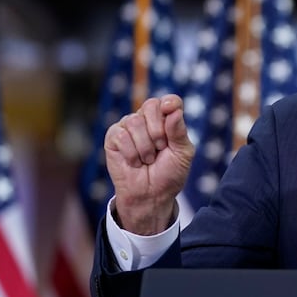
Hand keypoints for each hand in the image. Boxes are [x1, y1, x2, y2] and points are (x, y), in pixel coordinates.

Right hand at [104, 94, 194, 234]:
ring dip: (145, 147)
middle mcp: (147, 120)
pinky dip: (132, 153)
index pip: (170, 101)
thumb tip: (173, 110)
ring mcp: (129, 126)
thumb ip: (179, 132)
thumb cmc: (169, 174)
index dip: (170, 103)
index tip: (170, 109)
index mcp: (167, 121)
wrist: (151, 195)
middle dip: (158, 130)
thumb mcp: (182, 154)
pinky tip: (135, 162)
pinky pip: (121, 135)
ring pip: (134, 122)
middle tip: (161, 148)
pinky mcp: (113, 137)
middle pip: (151, 106)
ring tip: (148, 160)